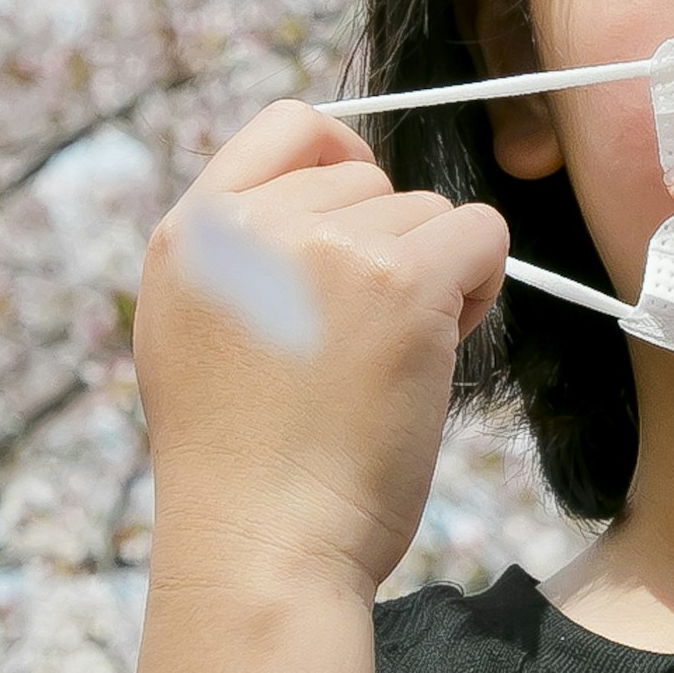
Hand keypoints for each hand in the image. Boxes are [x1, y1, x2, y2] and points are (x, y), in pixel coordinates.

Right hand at [134, 101, 510, 597]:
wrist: (260, 547)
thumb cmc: (243, 468)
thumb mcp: (195, 333)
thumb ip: (241, 259)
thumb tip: (331, 208)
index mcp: (191, 233)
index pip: (288, 125)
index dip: (342, 162)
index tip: (358, 221)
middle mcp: (253, 223)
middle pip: (370, 181)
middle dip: (388, 245)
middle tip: (364, 338)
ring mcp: (328, 246)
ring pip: (428, 211)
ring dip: (434, 274)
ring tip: (389, 360)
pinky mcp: (402, 282)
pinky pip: (481, 233)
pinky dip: (480, 283)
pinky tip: (440, 346)